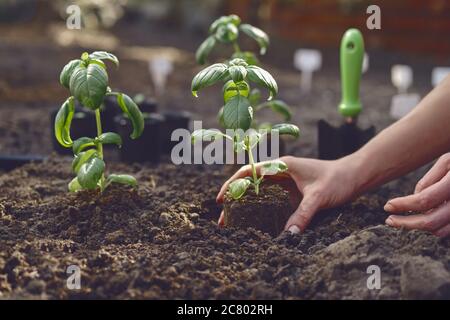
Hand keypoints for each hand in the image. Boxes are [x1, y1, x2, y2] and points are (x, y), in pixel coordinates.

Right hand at [216, 156, 357, 233]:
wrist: (355, 176)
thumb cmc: (337, 179)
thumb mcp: (319, 197)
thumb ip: (303, 214)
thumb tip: (288, 235)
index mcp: (282, 165)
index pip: (249, 172)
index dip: (231, 184)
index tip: (221, 199)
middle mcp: (280, 172)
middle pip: (249, 184)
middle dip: (234, 199)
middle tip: (223, 219)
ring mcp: (286, 182)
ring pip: (258, 193)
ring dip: (245, 205)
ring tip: (232, 222)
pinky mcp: (292, 192)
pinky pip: (271, 200)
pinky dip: (260, 209)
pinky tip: (254, 222)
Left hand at [384, 153, 449, 236]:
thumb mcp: (448, 161)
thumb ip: (430, 180)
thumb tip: (415, 198)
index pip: (424, 200)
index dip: (402, 205)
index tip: (387, 206)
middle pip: (431, 222)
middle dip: (406, 223)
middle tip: (390, 220)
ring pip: (441, 231)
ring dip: (420, 227)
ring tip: (406, 218)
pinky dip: (437, 228)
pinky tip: (426, 219)